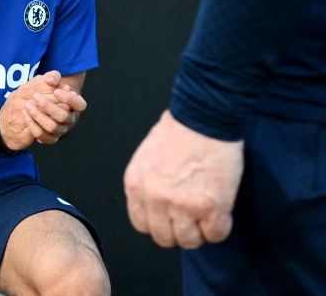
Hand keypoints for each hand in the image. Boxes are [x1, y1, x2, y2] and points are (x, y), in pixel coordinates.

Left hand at [22, 81, 86, 144]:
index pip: (80, 105)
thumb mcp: (49, 81)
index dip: (69, 99)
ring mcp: (60, 130)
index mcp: (74, 106)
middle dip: (48, 106)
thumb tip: (51, 81)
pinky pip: (42, 136)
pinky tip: (25, 114)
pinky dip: (32, 125)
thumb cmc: (46, 91)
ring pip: (52, 127)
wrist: (35, 105)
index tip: (56, 91)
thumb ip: (52, 76)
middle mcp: (69, 120)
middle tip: (35, 96)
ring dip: (38, 116)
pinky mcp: (49, 138)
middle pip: (64, 116)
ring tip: (27, 105)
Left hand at [124, 110, 243, 248]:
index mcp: (137, 185)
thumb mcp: (146, 158)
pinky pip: (215, 235)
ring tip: (207, 217)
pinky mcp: (210, 207)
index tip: (170, 219)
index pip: (141, 224)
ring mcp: (182, 205)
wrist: (202, 117)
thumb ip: (148, 183)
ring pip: (189, 241)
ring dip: (200, 233)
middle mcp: (155, 199)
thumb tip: (155, 205)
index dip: (158, 224)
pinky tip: (221, 212)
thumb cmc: (178, 131)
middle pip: (164, 238)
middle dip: (179, 232)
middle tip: (192, 220)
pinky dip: (220, 227)